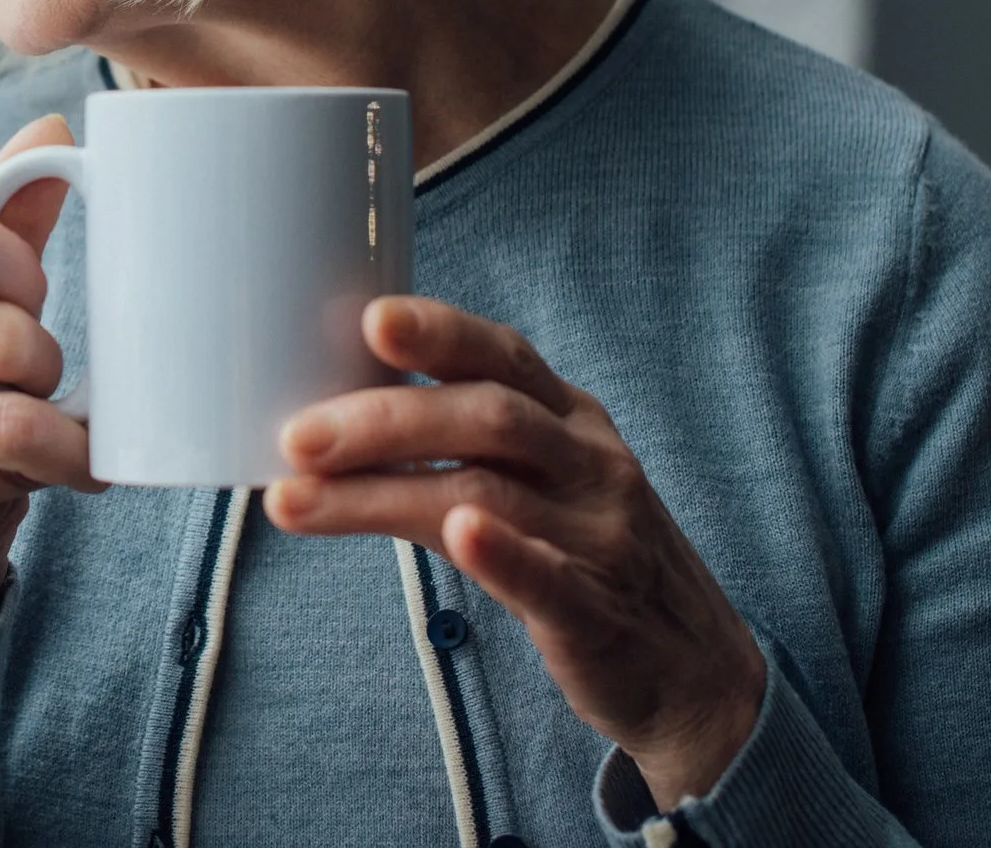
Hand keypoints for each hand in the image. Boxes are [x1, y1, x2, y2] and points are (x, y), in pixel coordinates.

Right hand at [0, 115, 103, 627]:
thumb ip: (10, 216)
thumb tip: (50, 132)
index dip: (24, 274)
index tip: (26, 302)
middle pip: (1, 325)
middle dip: (44, 354)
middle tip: (39, 375)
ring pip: (13, 394)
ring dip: (57, 410)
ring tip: (52, 417)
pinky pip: (16, 455)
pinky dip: (70, 459)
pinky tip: (79, 462)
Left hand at [266, 296, 763, 809]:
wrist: (694, 671)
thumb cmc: (584, 556)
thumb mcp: (537, 480)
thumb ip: (453, 445)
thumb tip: (323, 421)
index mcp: (570, 418)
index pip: (502, 356)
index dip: (439, 332)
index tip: (369, 319)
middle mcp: (590, 463)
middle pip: (487, 417)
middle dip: (383, 419)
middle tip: (296, 436)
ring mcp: (600, 535)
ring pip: (488, 492)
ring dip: (384, 491)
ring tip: (300, 499)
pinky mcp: (598, 612)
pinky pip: (549, 577)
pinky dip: (502, 552)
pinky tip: (459, 535)